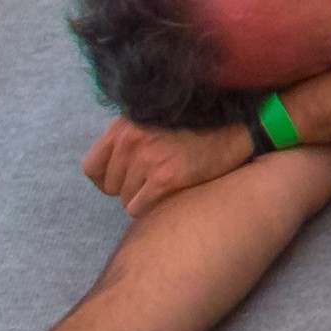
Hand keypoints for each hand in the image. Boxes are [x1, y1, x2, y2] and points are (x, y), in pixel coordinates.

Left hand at [82, 113, 254, 216]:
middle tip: (157, 177)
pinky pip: (139, 209)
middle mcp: (131, 139)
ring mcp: (147, 158)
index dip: (109, 178)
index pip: (91, 168)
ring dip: (144, 198)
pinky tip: (173, 191)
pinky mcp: (165, 177)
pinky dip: (153, 207)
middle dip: (130, 188)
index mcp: (124, 124)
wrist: (240, 128)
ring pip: (125, 201)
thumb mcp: (155, 121)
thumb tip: (109, 172)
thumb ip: (129, 138)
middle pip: (111, 187)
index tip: (129, 178)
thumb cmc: (197, 127)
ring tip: (169, 181)